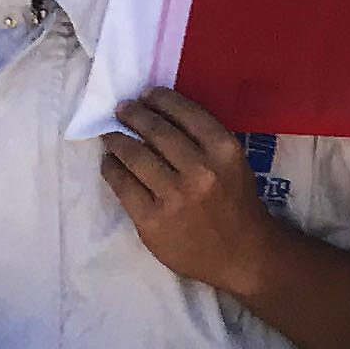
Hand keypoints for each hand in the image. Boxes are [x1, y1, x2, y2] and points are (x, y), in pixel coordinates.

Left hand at [100, 88, 279, 298]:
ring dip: (117, 139)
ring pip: (135, 156)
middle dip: (135, 115)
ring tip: (110, 134)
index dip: (162, 99)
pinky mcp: (152, 220)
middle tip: (122, 108)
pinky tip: (110, 162)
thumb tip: (161, 114)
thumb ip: (204, 140)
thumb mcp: (233, 163)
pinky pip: (123, 186)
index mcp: (224, 150)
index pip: (186, 113)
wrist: (239, 253)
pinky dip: (112, 169)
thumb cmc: (235, 202)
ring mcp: (174, 196)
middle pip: (157, 132)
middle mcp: (200, 170)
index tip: (147, 94)